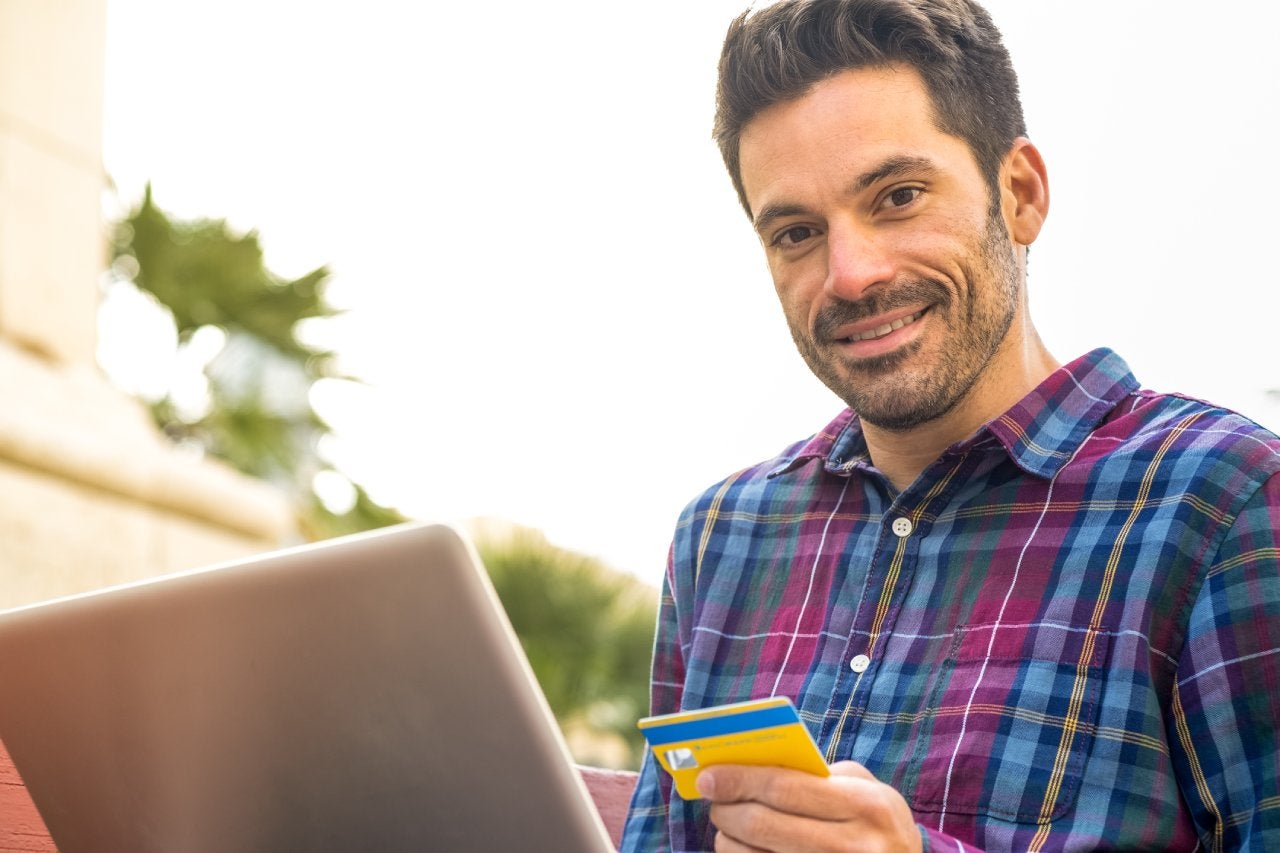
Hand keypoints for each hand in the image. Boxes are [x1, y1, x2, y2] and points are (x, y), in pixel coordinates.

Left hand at [695, 760, 921, 852]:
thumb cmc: (877, 822)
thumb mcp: (867, 790)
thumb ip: (818, 776)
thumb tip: (750, 767)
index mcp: (866, 805)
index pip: (785, 788)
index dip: (739, 779)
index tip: (707, 776)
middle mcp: (855, 846)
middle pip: (764, 826)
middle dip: (727, 810)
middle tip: (713, 801)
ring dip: (729, 841)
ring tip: (727, 828)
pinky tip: (744, 849)